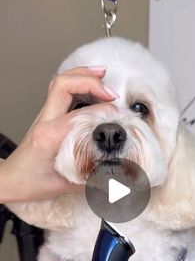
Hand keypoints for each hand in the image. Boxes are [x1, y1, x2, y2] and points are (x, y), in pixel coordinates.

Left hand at [0, 66, 118, 202]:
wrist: (10, 179)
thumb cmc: (29, 183)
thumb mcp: (62, 186)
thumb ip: (88, 180)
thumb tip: (113, 176)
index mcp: (48, 137)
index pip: (77, 115)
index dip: (101, 112)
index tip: (118, 117)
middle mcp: (45, 121)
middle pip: (63, 85)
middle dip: (90, 82)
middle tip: (112, 93)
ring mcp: (44, 116)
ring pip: (60, 82)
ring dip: (82, 75)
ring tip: (103, 74)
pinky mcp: (47, 116)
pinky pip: (61, 90)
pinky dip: (77, 82)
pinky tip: (91, 85)